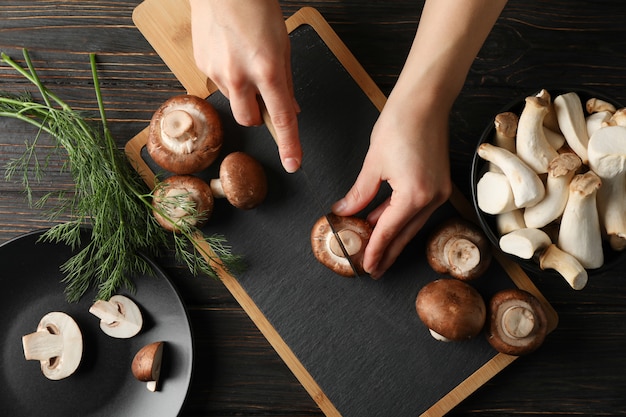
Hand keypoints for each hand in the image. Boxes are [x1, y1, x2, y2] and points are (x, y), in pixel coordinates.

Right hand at [190, 0, 300, 172]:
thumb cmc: (257, 10)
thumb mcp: (283, 46)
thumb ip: (286, 82)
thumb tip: (291, 110)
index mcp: (267, 70)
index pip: (281, 118)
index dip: (290, 144)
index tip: (293, 163)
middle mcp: (239, 76)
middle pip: (250, 119)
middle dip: (258, 114)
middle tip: (262, 92)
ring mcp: (217, 72)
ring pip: (234, 100)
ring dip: (242, 92)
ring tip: (243, 60)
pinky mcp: (201, 66)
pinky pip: (219, 83)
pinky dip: (227, 75)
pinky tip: (229, 52)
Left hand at [332, 95, 451, 278]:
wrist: (425, 101)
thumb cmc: (399, 125)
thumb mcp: (373, 164)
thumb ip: (359, 194)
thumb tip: (345, 212)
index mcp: (414, 195)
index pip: (388, 231)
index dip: (375, 251)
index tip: (366, 267)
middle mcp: (432, 198)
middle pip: (405, 234)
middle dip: (387, 252)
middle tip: (373, 269)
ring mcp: (439, 191)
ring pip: (412, 223)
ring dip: (393, 235)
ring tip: (375, 249)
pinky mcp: (439, 183)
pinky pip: (418, 209)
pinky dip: (400, 217)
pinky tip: (384, 221)